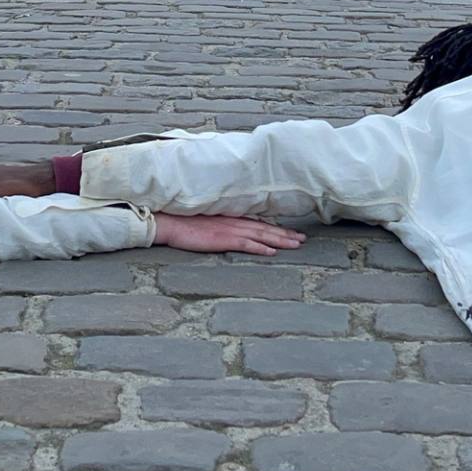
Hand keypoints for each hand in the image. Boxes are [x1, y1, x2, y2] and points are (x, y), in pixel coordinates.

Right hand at [152, 214, 306, 254]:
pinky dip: (260, 247)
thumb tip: (229, 232)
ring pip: (261, 234)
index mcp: (230, 217)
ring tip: (296, 245)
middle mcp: (233, 222)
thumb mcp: (206, 221)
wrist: (169, 221)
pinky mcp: (222, 239)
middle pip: (265, 227)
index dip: (276, 227)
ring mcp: (229, 230)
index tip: (290, 232)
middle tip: (302, 239)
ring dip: (280, 240)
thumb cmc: (182, 221)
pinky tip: (272, 252)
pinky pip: (246, 244)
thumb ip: (220, 225)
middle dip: (285, 234)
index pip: (258, 222)